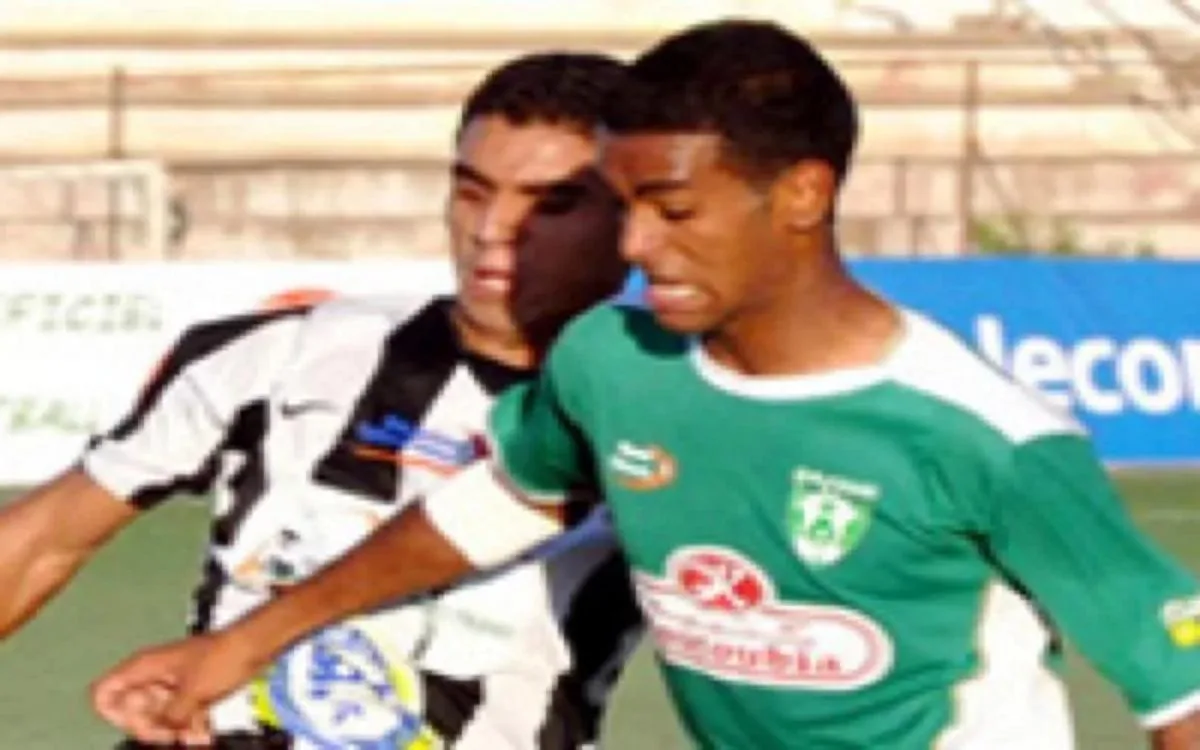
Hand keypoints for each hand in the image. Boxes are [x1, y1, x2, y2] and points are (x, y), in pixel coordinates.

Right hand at [91, 632, 265, 743]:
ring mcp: (170, 683)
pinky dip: (187, 725)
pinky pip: (177, 713)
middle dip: (151, 728)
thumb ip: (168, 717)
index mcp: (143, 667)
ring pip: (157, 716)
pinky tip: (203, 735)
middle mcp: (151, 674)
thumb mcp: (192, 693)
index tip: (143, 723)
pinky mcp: (188, 689)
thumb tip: (158, 732)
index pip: (103, 694)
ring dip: (173, 731)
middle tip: (174, 735)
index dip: (115, 715)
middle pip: (130, 711)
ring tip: (195, 737)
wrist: (255, 644)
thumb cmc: (223, 659)